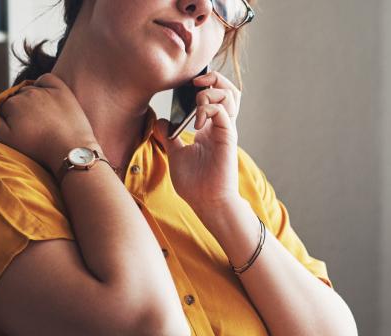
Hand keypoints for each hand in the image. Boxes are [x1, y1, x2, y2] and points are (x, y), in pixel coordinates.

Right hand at [0, 73, 98, 171]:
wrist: (70, 150)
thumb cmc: (38, 148)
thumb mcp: (7, 140)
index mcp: (11, 104)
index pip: (2, 107)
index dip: (8, 119)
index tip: (18, 131)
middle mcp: (27, 92)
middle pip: (16, 98)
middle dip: (19, 110)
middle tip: (30, 127)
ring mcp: (45, 90)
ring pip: (30, 89)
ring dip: (31, 99)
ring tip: (40, 117)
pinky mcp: (61, 90)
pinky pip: (46, 79)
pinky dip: (43, 84)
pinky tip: (46, 97)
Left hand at [154, 70, 242, 210]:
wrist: (206, 202)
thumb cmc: (195, 183)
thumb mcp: (175, 154)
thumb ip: (169, 136)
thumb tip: (159, 121)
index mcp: (211, 127)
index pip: (216, 96)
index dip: (206, 84)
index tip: (188, 84)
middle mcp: (221, 126)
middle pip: (228, 90)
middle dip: (214, 78)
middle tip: (196, 82)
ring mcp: (226, 130)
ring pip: (230, 95)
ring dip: (212, 91)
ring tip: (197, 100)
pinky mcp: (228, 137)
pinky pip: (223, 111)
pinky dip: (208, 109)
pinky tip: (197, 121)